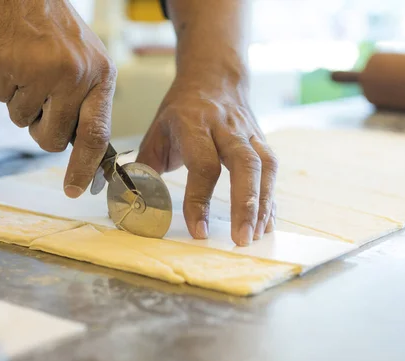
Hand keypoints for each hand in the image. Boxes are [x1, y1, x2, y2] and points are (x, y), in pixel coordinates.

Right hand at [0, 0, 116, 196]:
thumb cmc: (57, 35)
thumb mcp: (88, 64)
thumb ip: (88, 105)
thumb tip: (85, 154)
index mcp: (101, 76)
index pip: (96, 134)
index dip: (84, 167)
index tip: (75, 190)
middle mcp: (75, 76)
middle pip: (52, 139)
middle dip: (40, 131)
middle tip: (41, 102)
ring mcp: (41, 71)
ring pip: (21, 120)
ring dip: (20, 102)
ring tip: (29, 69)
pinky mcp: (8, 66)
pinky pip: (0, 98)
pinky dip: (2, 84)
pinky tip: (13, 60)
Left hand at [137, 78, 277, 246]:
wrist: (214, 77)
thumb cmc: (181, 111)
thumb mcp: (157, 132)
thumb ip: (146, 167)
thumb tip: (132, 202)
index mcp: (194, 125)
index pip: (203, 165)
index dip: (201, 200)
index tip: (199, 230)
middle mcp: (226, 128)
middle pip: (245, 165)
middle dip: (246, 205)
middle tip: (241, 239)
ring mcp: (248, 133)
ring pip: (264, 167)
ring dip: (263, 204)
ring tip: (256, 235)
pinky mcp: (262, 140)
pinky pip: (272, 169)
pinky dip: (271, 198)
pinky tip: (267, 222)